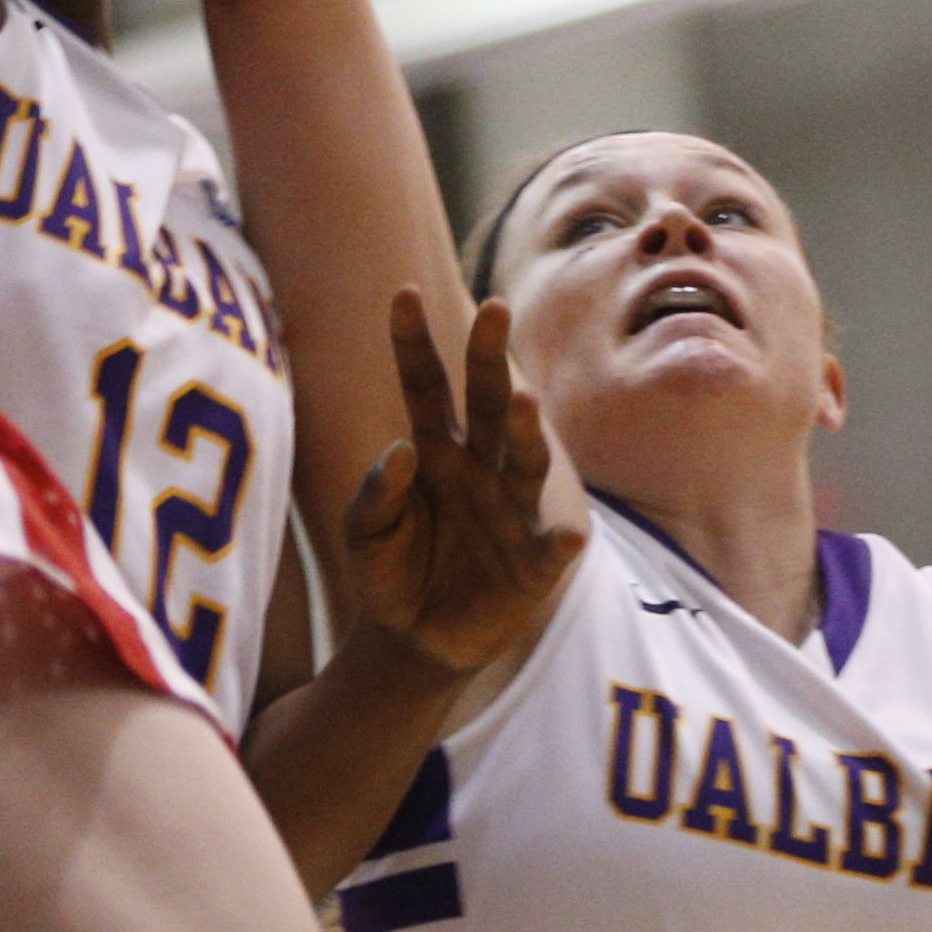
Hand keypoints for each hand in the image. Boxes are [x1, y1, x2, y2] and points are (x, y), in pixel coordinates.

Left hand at [342, 289, 584, 676]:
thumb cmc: (388, 572)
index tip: (401, 291)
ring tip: (521, 401)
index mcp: (434, 448)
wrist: (413, 640)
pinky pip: (548, 549)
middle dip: (489, 356)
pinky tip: (567, 536)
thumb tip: (403, 450)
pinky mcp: (533, 563)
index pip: (424, 385)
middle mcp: (479, 466)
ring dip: (524, 432)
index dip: (413, 342)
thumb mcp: (364, 534)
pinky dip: (558, 542)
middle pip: (486, 403)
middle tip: (493, 306)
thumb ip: (375, 493)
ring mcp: (511, 510)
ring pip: (523, 461)